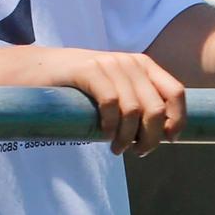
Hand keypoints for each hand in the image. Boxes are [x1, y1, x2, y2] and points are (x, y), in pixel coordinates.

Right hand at [47, 49, 187, 156]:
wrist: (37, 68)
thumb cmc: (80, 86)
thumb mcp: (116, 87)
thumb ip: (139, 101)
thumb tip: (164, 133)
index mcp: (142, 65)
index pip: (176, 93)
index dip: (177, 120)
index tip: (168, 140)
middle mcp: (129, 61)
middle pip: (155, 108)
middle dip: (150, 138)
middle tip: (137, 152)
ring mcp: (108, 63)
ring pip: (134, 110)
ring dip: (127, 137)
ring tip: (117, 149)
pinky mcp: (87, 69)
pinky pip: (111, 103)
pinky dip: (110, 125)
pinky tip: (103, 134)